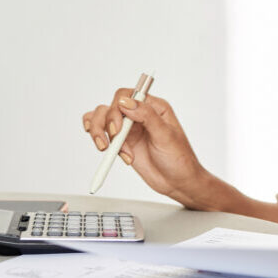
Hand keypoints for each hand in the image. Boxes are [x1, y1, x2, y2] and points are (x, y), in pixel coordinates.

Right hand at [82, 89, 206, 206]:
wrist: (177, 182)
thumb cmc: (179, 159)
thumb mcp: (166, 136)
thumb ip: (147, 116)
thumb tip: (126, 102)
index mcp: (154, 107)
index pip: (127, 95)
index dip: (117, 108)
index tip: (118, 127)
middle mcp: (140, 115)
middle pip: (111, 106)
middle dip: (108, 123)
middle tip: (116, 141)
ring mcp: (129, 128)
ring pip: (101, 117)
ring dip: (98, 132)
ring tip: (107, 149)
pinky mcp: (122, 142)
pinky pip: (101, 132)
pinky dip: (98, 138)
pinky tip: (108, 150)